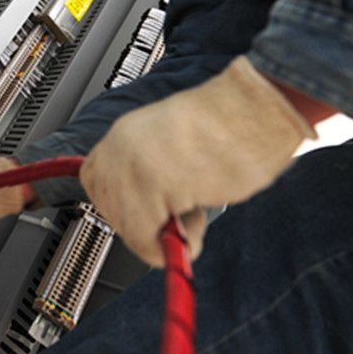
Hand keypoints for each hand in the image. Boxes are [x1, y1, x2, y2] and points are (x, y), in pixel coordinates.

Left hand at [79, 56, 314, 266]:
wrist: (255, 109)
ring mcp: (130, 166)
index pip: (98, 188)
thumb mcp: (172, 150)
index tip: (157, 207)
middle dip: (150, 223)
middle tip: (184, 203)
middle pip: (113, 216)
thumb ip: (148, 179)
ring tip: (196, 200)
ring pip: (132, 234)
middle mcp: (117, 149)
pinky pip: (149, 244)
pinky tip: (199, 208)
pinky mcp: (150, 184)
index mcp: (122, 136)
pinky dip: (180, 244)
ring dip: (169, 233)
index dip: (130, 206)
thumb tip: (148, 220)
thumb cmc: (231, 127)